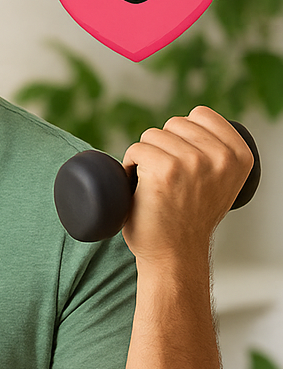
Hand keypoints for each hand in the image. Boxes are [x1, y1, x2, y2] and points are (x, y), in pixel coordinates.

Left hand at [120, 107, 254, 264]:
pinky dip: (128, 164)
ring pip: (152, 135)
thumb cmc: (190, 218)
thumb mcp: (221, 181)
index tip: (180, 157)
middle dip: (162, 145)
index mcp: (240, 156)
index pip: (202, 115)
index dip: (182, 132)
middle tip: (165, 177)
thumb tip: (191, 121)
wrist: (175, 254)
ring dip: (144, 155)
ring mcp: (193, 162)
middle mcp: (220, 157)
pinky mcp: (164, 171)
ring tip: (152, 182)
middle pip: (174, 124)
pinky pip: (136, 149)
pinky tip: (137, 184)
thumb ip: (217, 153)